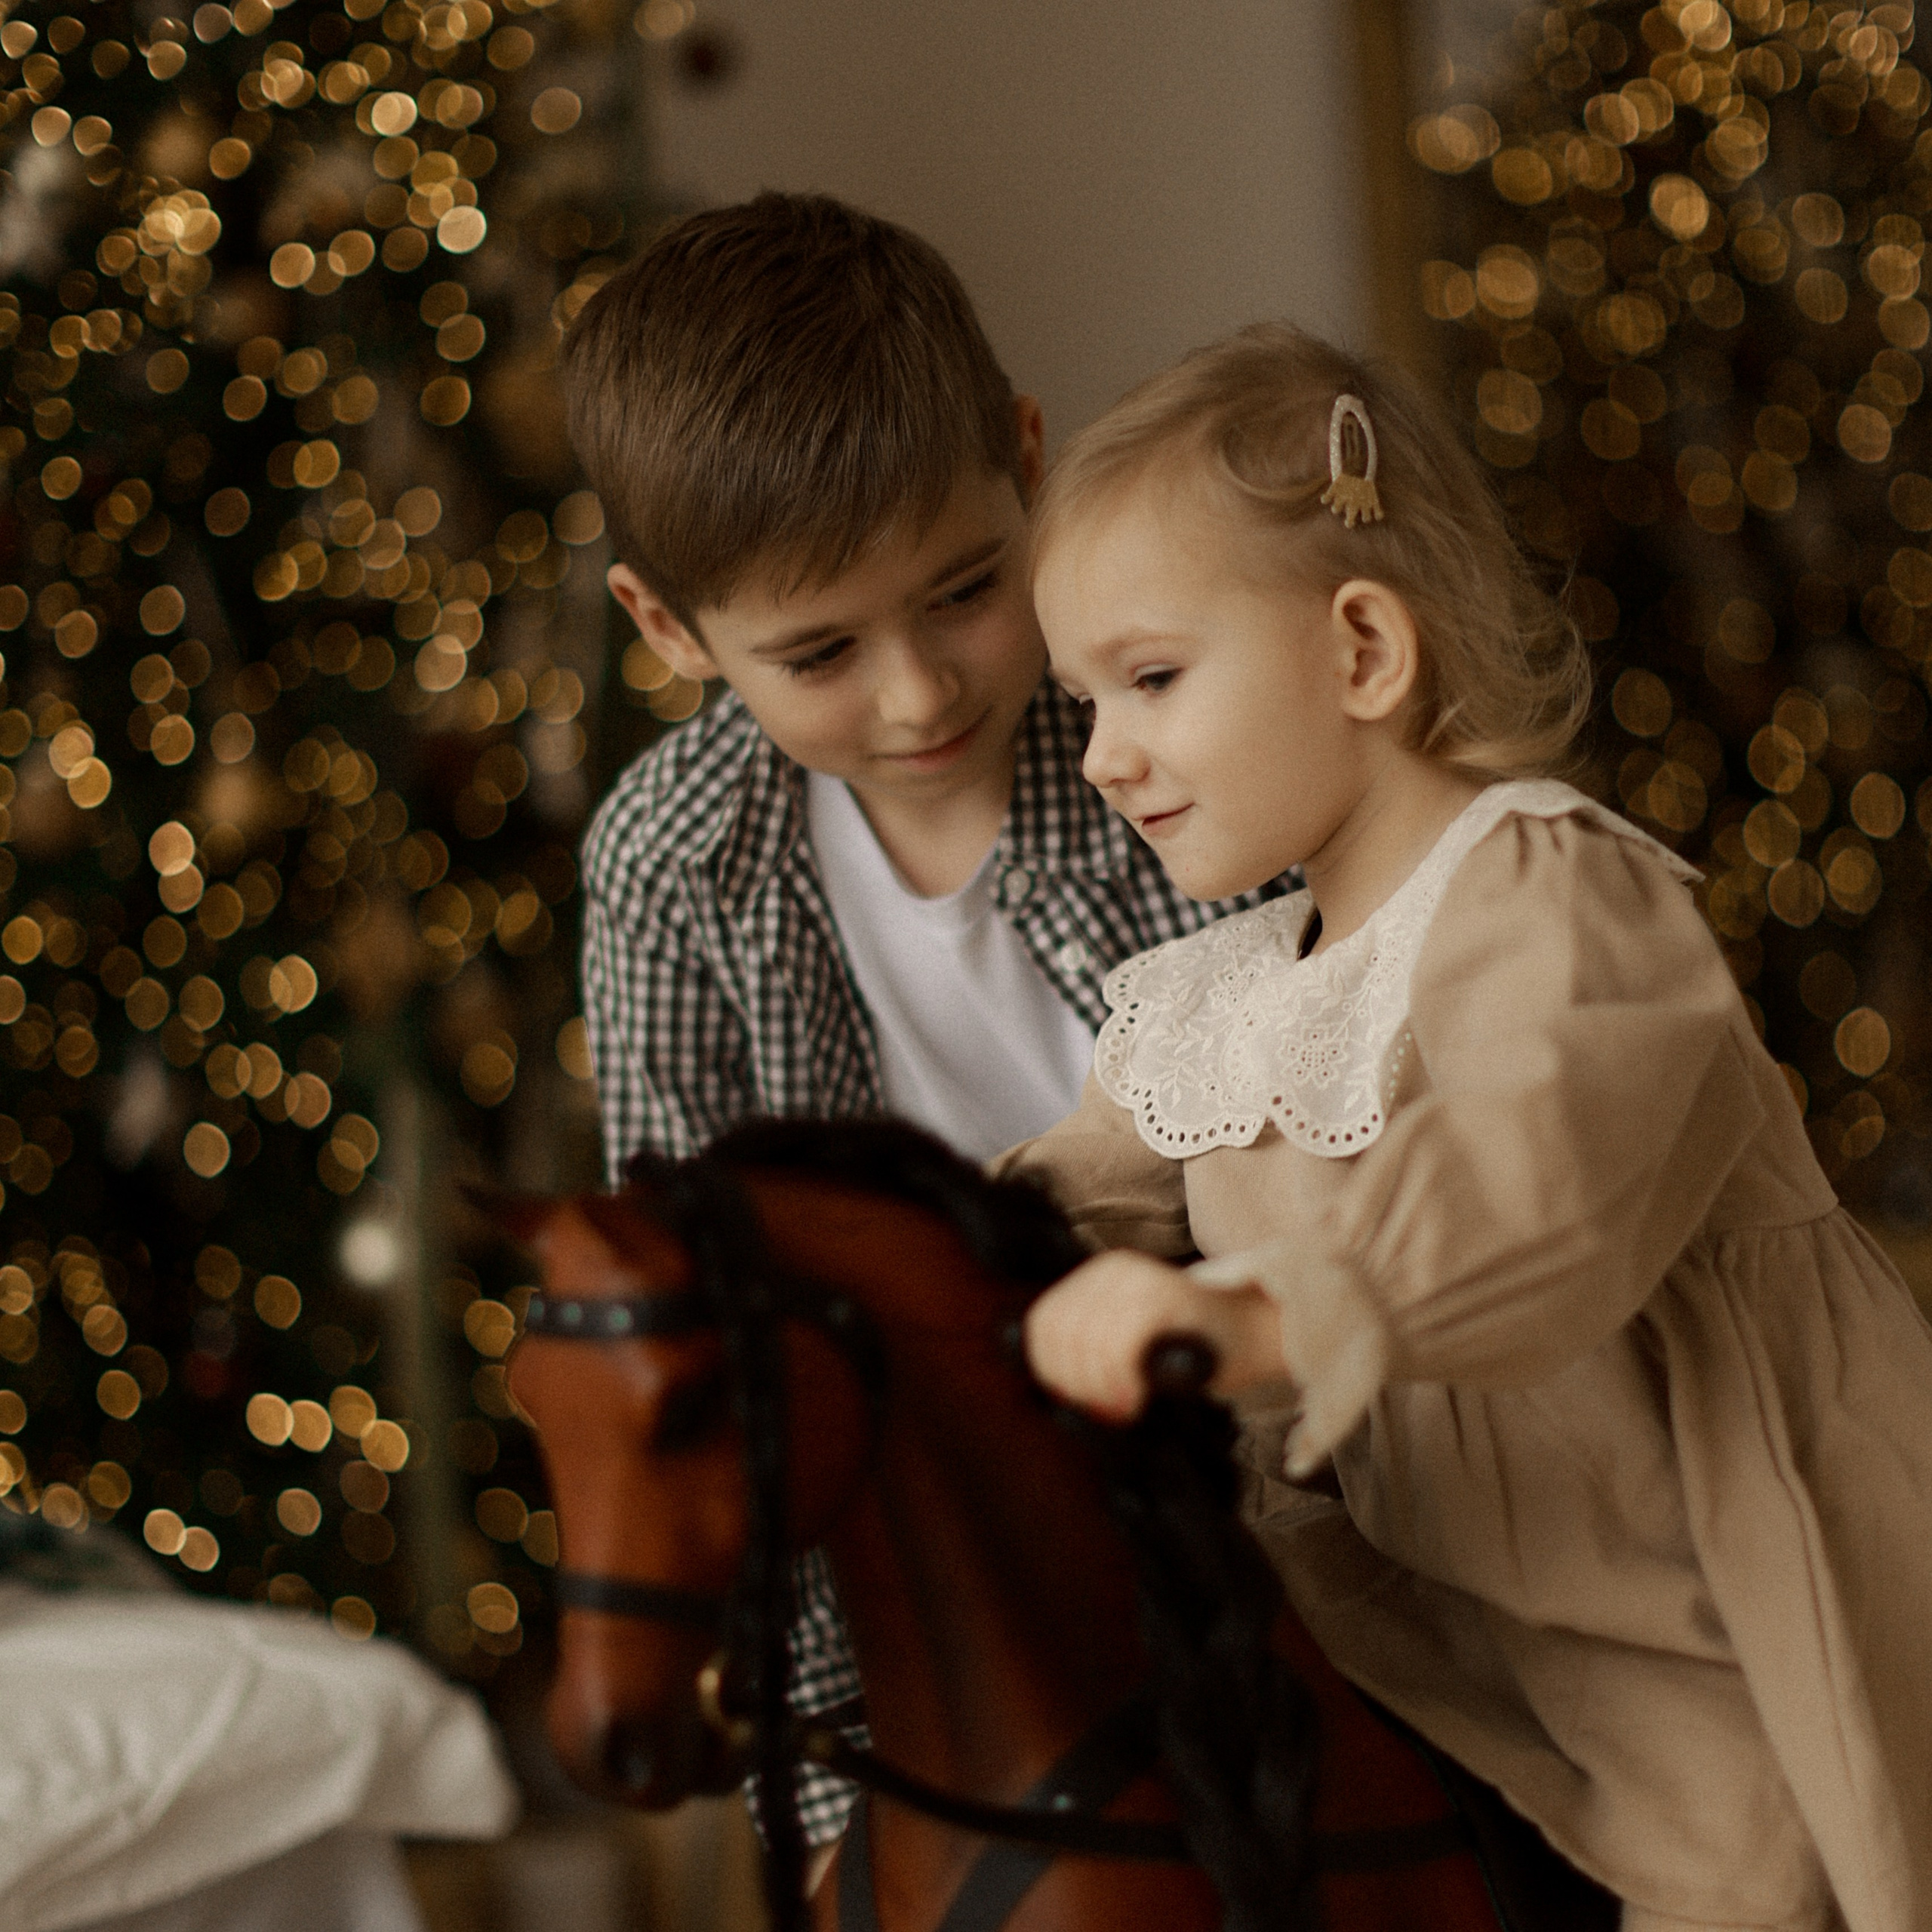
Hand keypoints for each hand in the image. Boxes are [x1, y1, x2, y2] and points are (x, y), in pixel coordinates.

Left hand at [1023, 1250, 1287, 1420]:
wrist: (1257, 1333)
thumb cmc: (1190, 1349)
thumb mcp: (1127, 1344)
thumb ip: (1087, 1351)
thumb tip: (1037, 1380)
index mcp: (1096, 1276)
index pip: (1042, 1324)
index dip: (1051, 1371)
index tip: (1079, 1402)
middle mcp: (1113, 1269)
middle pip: (1060, 1335)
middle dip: (1076, 1384)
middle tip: (1108, 1411)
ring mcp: (1141, 1279)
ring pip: (1086, 1340)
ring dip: (1099, 1387)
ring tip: (1126, 1406)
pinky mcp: (1166, 1298)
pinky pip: (1120, 1343)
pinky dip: (1121, 1380)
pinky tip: (1138, 1399)